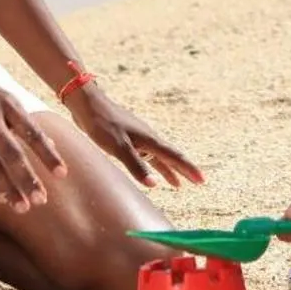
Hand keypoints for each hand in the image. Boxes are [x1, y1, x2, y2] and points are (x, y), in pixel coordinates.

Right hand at [0, 59, 65, 212]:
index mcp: (7, 103)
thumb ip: (24, 121)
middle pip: (12, 154)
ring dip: (8, 189)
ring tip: (22, 207)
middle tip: (41, 199)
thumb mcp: (2, 96)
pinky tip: (2, 198)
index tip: (62, 174)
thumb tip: (51, 143)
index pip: (32, 133)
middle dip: (27, 178)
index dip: (48, 154)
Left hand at [63, 86, 203, 187]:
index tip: (202, 181)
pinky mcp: (128, 139)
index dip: (189, 169)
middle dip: (184, 170)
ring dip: (169, 170)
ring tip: (177, 185)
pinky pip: (147, 156)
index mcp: (149, 140)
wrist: (88, 105)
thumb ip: (136, 166)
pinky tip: (151, 171)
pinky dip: (154, 166)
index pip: (175, 157)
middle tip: (198, 183)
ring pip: (159, 157)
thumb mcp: (119, 148)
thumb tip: (154, 184)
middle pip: (171, 157)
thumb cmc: (103, 125)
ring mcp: (138, 138)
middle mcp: (148, 138)